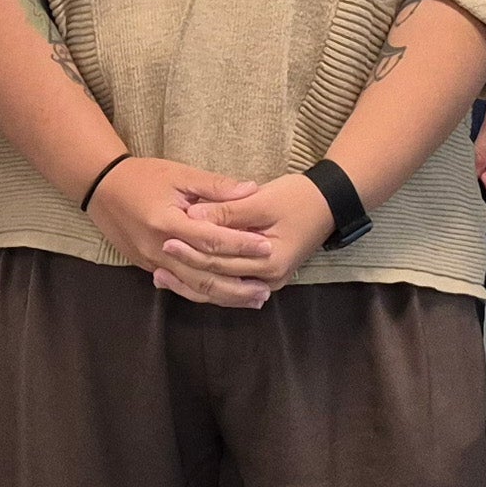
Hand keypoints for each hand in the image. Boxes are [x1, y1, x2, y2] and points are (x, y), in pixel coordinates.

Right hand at [83, 158, 268, 306]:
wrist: (102, 188)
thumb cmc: (142, 176)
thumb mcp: (179, 173)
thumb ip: (215, 186)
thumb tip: (251, 189)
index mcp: (168, 221)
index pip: (211, 239)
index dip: (240, 244)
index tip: (267, 246)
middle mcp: (159, 248)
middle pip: (204, 273)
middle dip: (237, 283)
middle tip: (266, 287)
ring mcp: (152, 262)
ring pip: (193, 287)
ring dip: (225, 296)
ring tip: (253, 299)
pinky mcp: (148, 267)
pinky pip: (180, 286)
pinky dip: (204, 294)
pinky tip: (223, 297)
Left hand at [165, 173, 336, 301]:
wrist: (328, 203)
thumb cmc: (297, 197)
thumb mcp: (261, 200)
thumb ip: (227, 211)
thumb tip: (193, 216)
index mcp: (270, 261)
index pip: (222, 260)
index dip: (192, 250)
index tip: (167, 239)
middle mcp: (269, 279)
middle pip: (219, 278)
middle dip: (187, 270)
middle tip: (157, 261)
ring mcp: (267, 280)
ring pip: (223, 289)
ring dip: (193, 284)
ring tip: (162, 277)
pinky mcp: (264, 276)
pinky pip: (231, 285)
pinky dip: (208, 283)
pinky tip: (186, 278)